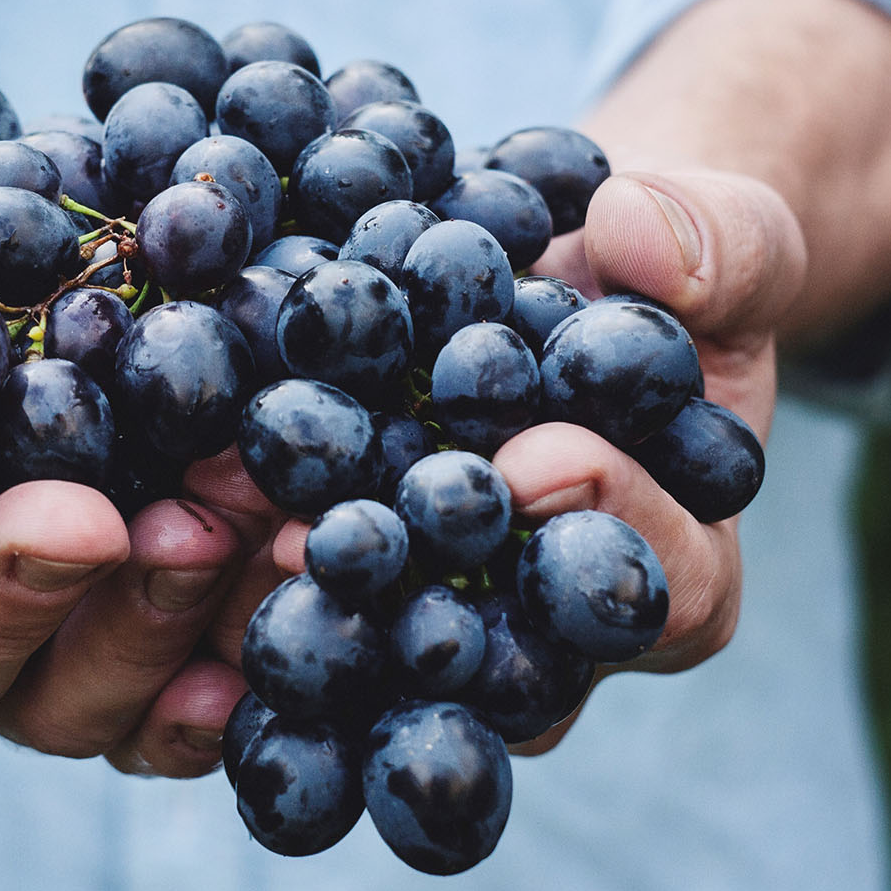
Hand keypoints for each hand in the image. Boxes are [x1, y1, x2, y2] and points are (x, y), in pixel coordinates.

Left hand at [242, 164, 806, 753]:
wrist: (564, 279)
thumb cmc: (663, 275)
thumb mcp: (726, 241)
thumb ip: (718, 246)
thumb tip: (643, 238)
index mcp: (680, 568)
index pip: (665, 582)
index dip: (610, 523)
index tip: (538, 459)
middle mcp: (557, 631)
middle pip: (502, 652)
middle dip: (418, 592)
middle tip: (331, 539)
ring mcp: (447, 618)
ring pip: (381, 648)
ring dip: (299, 597)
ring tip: (222, 526)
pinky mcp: (354, 584)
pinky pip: (299, 597)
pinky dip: (230, 561)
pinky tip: (164, 517)